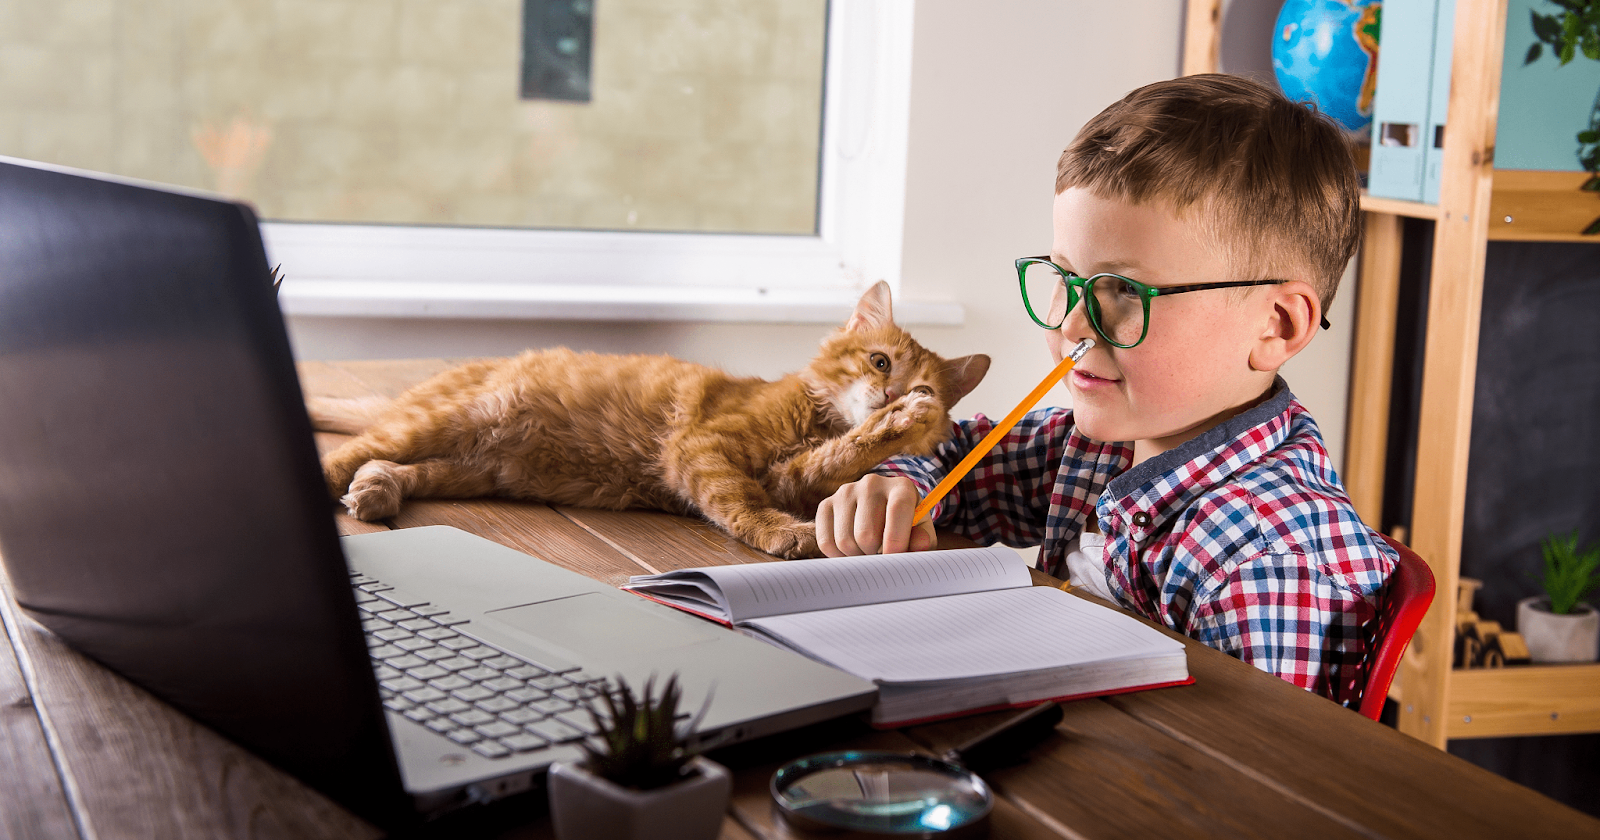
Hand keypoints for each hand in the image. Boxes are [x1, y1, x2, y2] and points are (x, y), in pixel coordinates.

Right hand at [815, 474, 936, 555]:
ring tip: (868, 552)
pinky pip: (826, 542)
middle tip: (882, 556)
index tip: (895, 559)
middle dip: (875, 554)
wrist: (884, 510)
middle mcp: (872, 484)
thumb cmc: (907, 526)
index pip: (897, 509)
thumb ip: (924, 540)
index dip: (896, 540)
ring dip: (857, 556)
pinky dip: (838, 556)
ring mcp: (846, 492)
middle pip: (866, 533)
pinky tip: (851, 551)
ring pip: (844, 540)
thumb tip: (920, 544)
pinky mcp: (826, 504)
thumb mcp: (921, 532)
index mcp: (901, 487)